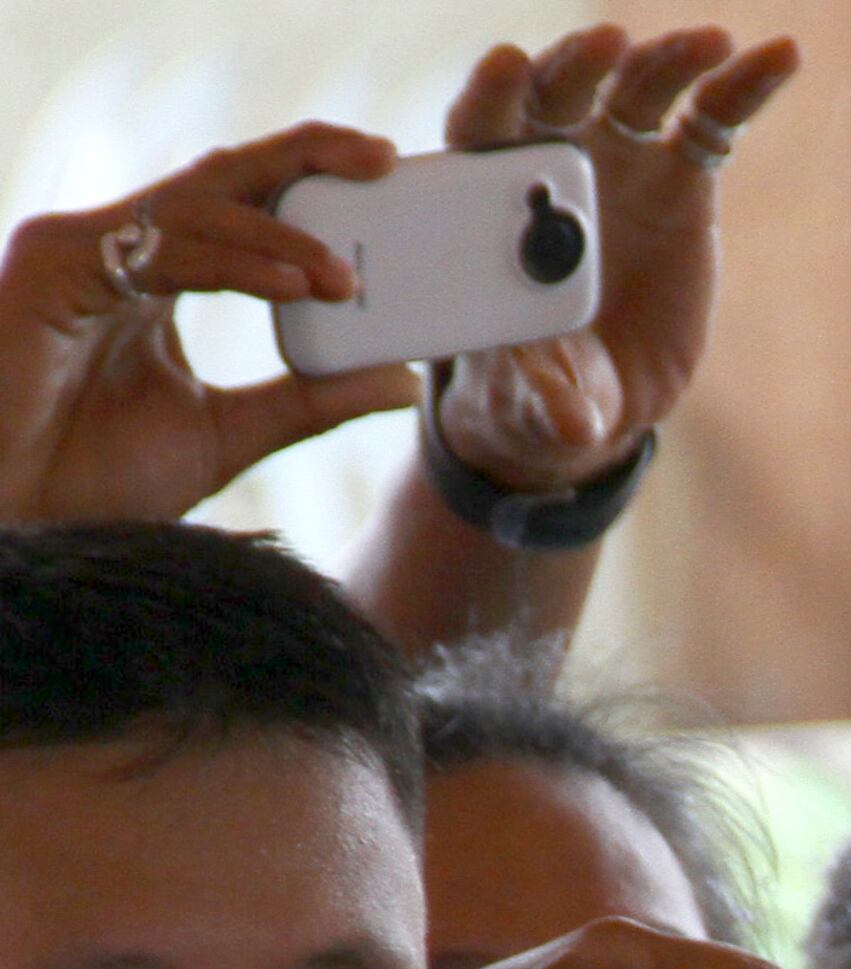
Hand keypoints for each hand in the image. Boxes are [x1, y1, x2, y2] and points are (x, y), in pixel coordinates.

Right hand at [0, 126, 424, 524]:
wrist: (32, 522)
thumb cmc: (104, 480)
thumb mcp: (233, 432)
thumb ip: (313, 400)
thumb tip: (405, 378)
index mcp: (159, 275)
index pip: (240, 204)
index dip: (306, 178)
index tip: (383, 173)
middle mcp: (119, 249)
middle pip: (220, 176)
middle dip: (303, 156)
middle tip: (381, 157)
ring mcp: (81, 249)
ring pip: (198, 209)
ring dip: (282, 236)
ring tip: (346, 277)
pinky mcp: (53, 264)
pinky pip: (162, 250)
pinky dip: (236, 264)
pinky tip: (295, 283)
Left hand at [426, 23, 800, 498]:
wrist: (601, 386)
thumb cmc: (545, 385)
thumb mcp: (543, 401)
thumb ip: (549, 395)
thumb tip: (569, 417)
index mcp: (496, 198)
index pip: (483, 130)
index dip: (492, 95)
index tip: (506, 64)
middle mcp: (553, 157)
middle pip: (558, 90)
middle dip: (579, 63)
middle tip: (607, 45)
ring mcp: (620, 157)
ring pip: (637, 88)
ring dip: (670, 59)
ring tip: (710, 44)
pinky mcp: (683, 173)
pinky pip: (715, 116)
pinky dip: (746, 84)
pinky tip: (782, 55)